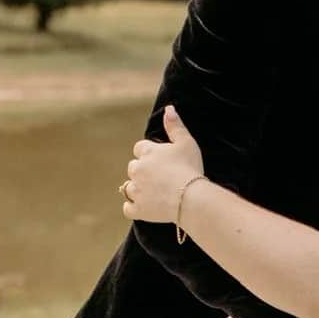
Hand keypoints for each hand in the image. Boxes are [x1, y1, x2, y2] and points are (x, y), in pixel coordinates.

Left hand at [121, 106, 205, 225]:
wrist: (191, 198)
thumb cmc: (190, 168)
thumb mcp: (187, 143)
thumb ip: (175, 125)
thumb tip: (168, 108)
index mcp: (147, 152)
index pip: (140, 148)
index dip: (150, 154)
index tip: (162, 161)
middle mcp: (137, 169)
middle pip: (134, 168)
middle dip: (143, 172)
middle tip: (161, 178)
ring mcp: (136, 190)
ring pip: (129, 187)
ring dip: (138, 189)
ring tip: (155, 193)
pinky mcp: (138, 209)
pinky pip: (128, 207)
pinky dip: (134, 207)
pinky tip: (144, 206)